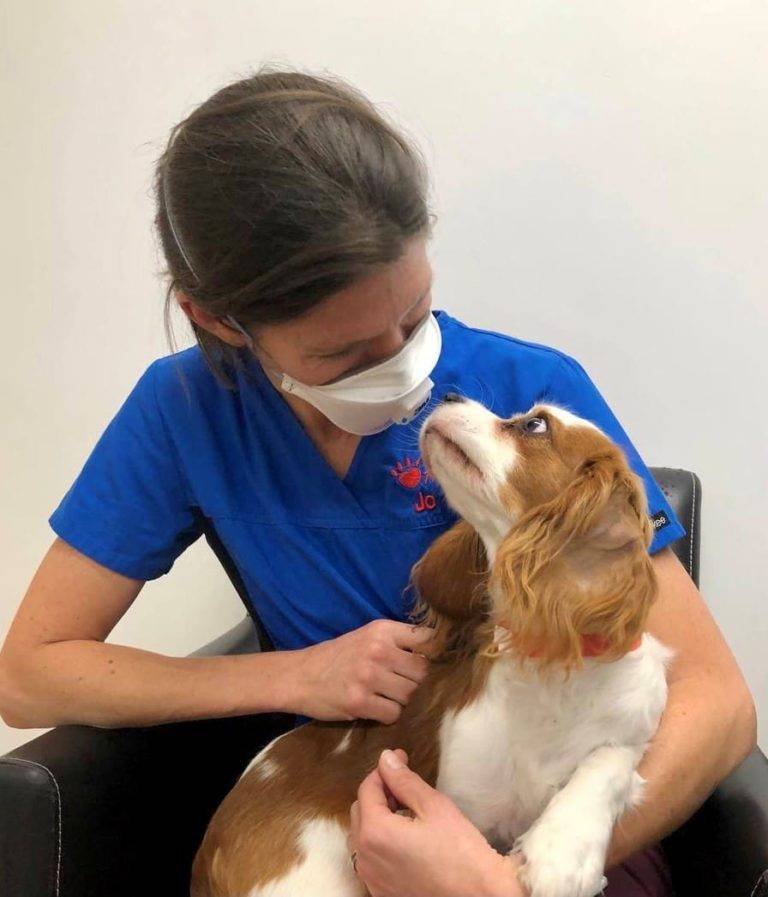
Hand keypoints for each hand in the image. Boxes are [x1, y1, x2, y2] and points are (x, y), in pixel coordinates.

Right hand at [291, 620, 436, 722]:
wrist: (300, 676)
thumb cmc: (339, 657)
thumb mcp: (367, 637)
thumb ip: (398, 642)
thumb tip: (437, 655)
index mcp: (382, 630)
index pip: (427, 638)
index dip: (435, 653)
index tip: (434, 663)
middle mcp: (378, 650)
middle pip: (423, 671)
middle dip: (417, 682)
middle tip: (401, 684)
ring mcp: (368, 676)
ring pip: (410, 695)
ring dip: (402, 700)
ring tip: (385, 695)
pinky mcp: (359, 701)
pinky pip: (394, 713)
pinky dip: (388, 715)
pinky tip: (375, 707)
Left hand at [348, 748, 527, 896]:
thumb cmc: (461, 853)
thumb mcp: (434, 807)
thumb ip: (405, 781)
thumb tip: (386, 759)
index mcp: (375, 832)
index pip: (367, 789)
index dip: (385, 769)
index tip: (402, 758)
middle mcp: (365, 858)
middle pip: (360, 811)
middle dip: (380, 792)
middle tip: (405, 784)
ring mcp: (371, 878)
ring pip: (362, 836)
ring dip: (378, 817)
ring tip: (405, 809)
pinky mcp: (381, 892)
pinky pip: (370, 859)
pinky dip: (380, 842)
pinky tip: (404, 837)